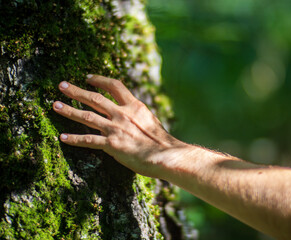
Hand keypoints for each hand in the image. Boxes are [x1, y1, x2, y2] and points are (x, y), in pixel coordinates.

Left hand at [53, 75, 184, 177]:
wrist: (166, 155)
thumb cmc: (161, 141)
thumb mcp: (149, 120)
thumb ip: (135, 115)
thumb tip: (125, 115)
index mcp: (134, 106)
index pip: (114, 86)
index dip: (99, 80)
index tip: (88, 77)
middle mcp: (122, 114)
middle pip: (95, 98)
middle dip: (76, 91)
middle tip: (62, 86)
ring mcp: (116, 128)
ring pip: (87, 116)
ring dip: (69, 110)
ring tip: (55, 105)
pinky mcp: (112, 144)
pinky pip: (88, 140)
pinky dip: (74, 138)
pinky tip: (63, 137)